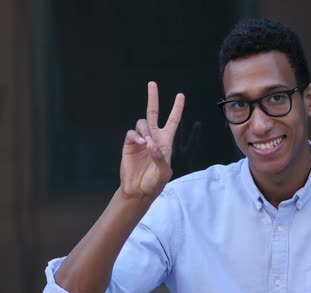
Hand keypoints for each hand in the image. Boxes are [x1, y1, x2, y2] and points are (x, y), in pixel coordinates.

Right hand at [119, 81, 184, 199]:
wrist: (138, 190)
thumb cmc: (154, 183)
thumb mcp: (163, 173)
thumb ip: (160, 158)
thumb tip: (150, 144)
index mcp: (166, 142)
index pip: (172, 122)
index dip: (177, 109)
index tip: (180, 96)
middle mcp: (153, 137)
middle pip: (153, 113)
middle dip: (153, 98)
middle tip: (152, 83)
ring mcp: (140, 140)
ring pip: (142, 123)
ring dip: (145, 130)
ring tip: (147, 142)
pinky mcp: (129, 144)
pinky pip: (132, 133)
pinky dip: (136, 136)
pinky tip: (141, 144)